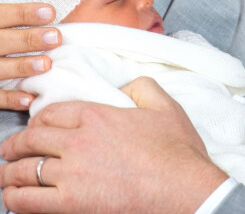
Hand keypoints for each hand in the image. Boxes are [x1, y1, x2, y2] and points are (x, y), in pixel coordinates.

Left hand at [0, 77, 228, 212]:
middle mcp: (79, 141)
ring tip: (5, 175)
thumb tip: (125, 87)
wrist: (183, 189)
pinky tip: (14, 198)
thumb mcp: (165, 105)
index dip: (37, 120)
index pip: (51, 113)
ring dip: (9, 173)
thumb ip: (141, 86)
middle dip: (16, 144)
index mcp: (98, 115)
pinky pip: (28, 201)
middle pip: (31, 139)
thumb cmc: (177, 150)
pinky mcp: (70, 205)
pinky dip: (15, 199)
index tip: (35, 127)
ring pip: (24, 171)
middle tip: (11, 150)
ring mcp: (72, 174)